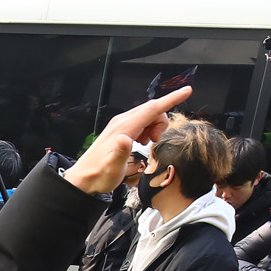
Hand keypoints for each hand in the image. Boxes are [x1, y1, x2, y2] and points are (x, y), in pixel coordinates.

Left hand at [64, 87, 192, 196]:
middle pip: (152, 109)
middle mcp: (121, 121)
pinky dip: (147, 128)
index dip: (171, 99)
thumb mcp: (112, 168)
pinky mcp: (119, 129)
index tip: (187, 90)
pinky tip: (140, 141)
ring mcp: (119, 124)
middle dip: (161, 121)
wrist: (82, 180)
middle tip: (154, 142)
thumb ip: (120, 152)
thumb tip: (125, 138)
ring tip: (146, 144)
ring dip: (154, 126)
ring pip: (147, 115)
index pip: (152, 109)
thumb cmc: (99, 176)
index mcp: (124, 128)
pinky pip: (140, 120)